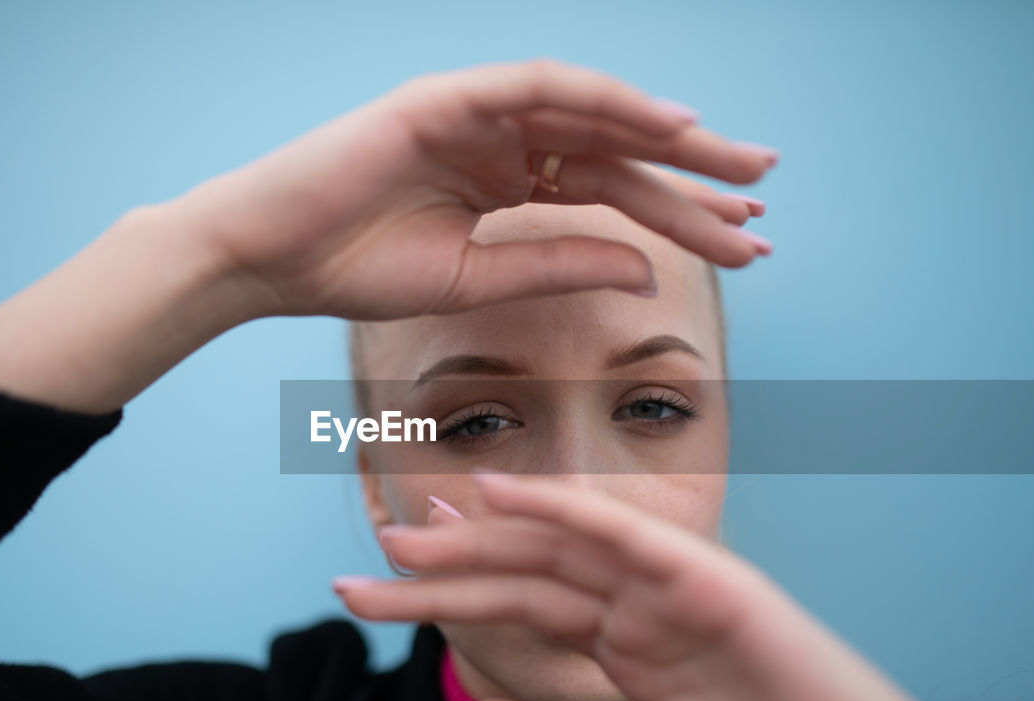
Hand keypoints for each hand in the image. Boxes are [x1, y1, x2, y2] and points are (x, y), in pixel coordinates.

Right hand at [173, 57, 777, 320]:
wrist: (267, 260)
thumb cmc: (356, 270)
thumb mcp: (478, 279)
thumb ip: (560, 263)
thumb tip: (645, 270)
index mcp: (506, 184)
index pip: (610, 192)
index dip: (678, 214)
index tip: (744, 241)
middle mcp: (502, 142)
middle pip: (617, 150)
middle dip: (694, 174)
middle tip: (766, 196)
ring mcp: (477, 114)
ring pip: (593, 115)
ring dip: (669, 136)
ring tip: (740, 166)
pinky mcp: (448, 97)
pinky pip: (541, 88)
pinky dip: (605, 100)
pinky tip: (669, 124)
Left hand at [333, 470, 1033, 700]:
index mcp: (628, 649)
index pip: (520, 610)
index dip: (446, 600)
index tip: (372, 592)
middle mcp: (644, 610)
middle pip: (525, 575)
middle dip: (445, 568)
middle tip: (364, 562)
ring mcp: (678, 591)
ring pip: (564, 548)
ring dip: (484, 534)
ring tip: (404, 533)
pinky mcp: (717, 583)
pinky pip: (631, 537)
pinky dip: (568, 510)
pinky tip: (502, 495)